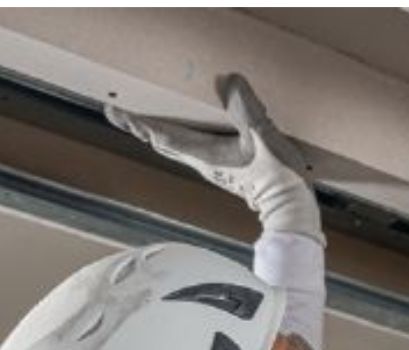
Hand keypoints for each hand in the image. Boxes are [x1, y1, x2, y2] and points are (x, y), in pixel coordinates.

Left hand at [107, 75, 320, 241]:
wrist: (292, 211)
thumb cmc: (280, 178)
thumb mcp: (266, 137)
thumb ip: (246, 108)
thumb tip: (228, 78)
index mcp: (207, 154)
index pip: (163, 135)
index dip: (138, 122)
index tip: (116, 111)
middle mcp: (204, 162)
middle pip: (163, 143)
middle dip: (140, 127)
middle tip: (117, 112)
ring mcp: (214, 168)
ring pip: (175, 148)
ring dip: (156, 133)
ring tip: (140, 121)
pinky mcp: (226, 170)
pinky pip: (191, 151)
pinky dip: (176, 139)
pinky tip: (182, 135)